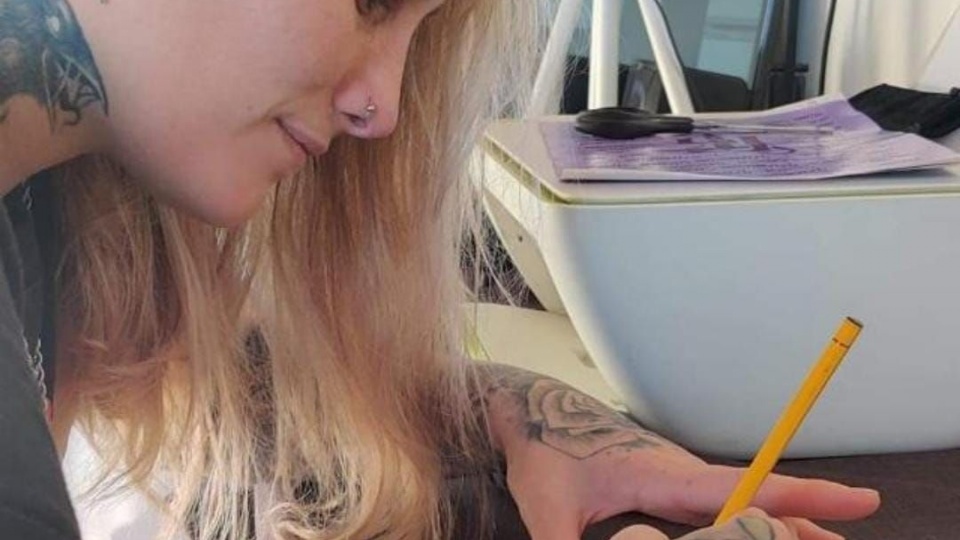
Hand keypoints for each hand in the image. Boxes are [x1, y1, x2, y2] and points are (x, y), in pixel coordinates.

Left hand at [479, 366, 879, 539]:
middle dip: (806, 518)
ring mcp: (674, 475)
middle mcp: (680, 472)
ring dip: (782, 518)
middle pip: (757, 497)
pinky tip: (760, 532)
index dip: (803, 495)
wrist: (534, 410)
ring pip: (741, 499)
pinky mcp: (663, 481)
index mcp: (665, 474)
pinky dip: (750, 516)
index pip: (747, 488)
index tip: (859, 499)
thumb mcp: (549, 503)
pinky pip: (718, 501)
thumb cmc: (544, 447)